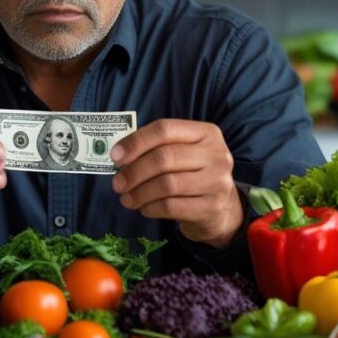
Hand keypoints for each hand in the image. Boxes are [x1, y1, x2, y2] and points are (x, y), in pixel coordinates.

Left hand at [110, 119, 243, 247]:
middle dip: (134, 171)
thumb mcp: (182, 153)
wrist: (222, 208)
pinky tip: (144, 208)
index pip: (165, 129)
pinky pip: (172, 206)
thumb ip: (156, 148)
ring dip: (139, 193)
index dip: (136, 142)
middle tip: (117, 183)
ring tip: (127, 199)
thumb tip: (119, 155)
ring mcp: (217, 182)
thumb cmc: (192, 174)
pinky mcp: (212, 207)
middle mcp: (216, 154)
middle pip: (164, 157)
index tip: (115, 156)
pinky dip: (151, 208)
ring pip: (167, 184)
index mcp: (206, 133)